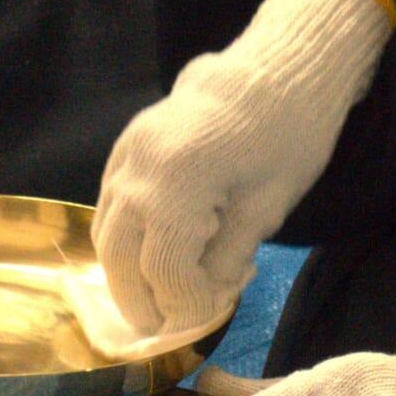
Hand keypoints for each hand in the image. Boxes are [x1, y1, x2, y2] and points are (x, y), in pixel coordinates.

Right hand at [94, 0, 392, 338]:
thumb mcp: (268, 206)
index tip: (205, 320)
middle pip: (120, 256)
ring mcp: (126, 153)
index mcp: (177, 179)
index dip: (183, 305)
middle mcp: (138, 166)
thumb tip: (201, 302)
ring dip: (127, 275)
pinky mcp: (126, 147)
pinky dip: (125, 241)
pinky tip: (154, 257)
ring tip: (159, 301)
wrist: (277, 67)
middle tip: (166, 328)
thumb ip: (226, 259)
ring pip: (106, 234)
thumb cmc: (288, 133)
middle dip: (142, 301)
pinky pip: (110, 206)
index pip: (164, 268)